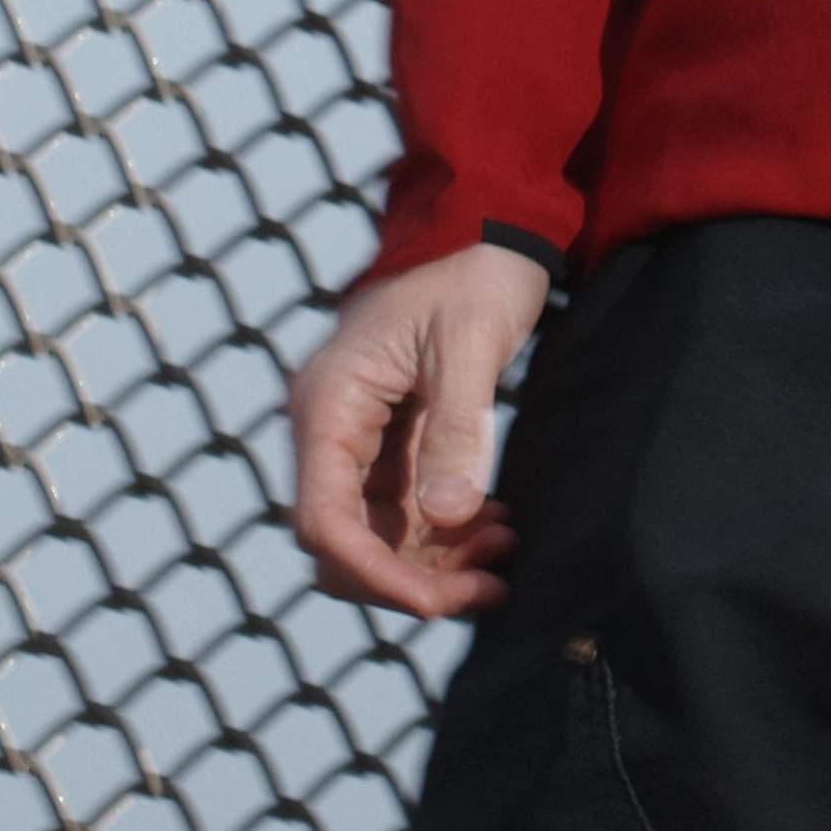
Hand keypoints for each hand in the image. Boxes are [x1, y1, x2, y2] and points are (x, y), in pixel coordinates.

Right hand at [287, 241, 550, 620]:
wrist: (487, 227)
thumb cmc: (472, 270)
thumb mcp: (470, 344)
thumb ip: (457, 429)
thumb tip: (446, 517)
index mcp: (328, 404)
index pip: (324, 521)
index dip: (374, 574)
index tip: (435, 602)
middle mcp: (330, 429)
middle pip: (345, 544)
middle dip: (412, 577)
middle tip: (489, 585)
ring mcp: (358, 439)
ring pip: (378, 535)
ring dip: (436, 560)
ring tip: (506, 551)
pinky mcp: (392, 442)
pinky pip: (405, 511)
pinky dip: (447, 532)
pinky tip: (497, 528)